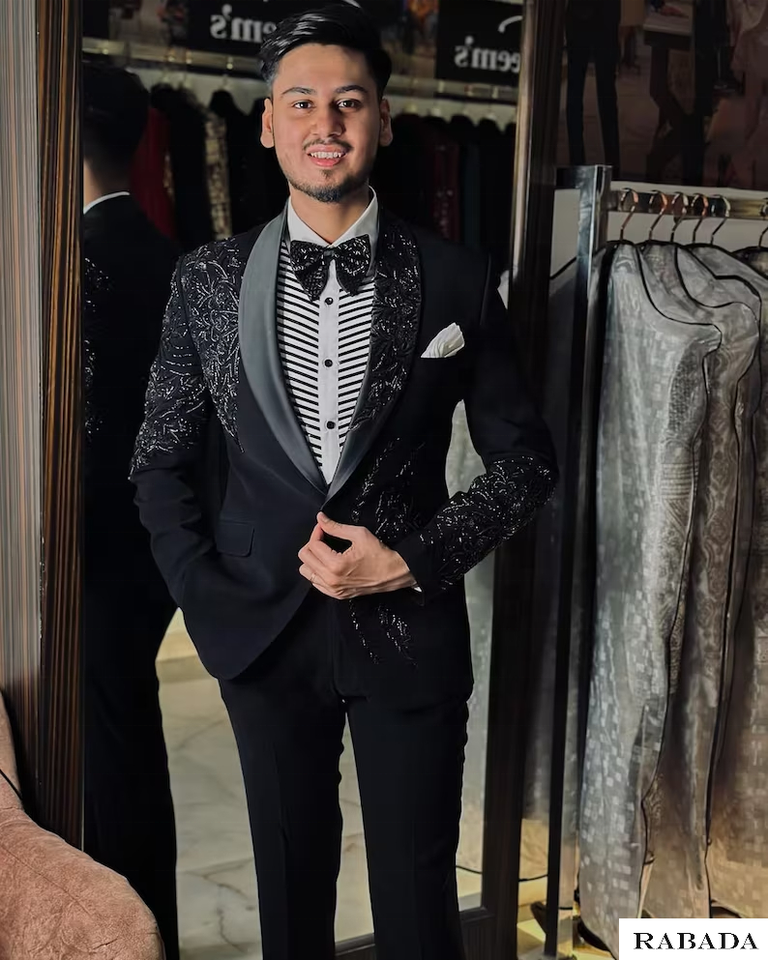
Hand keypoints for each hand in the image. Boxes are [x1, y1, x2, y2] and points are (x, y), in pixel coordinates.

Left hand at [298, 513, 416, 599]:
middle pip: (305, 558)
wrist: (393, 573)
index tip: (324, 527)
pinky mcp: (336, 595)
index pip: (313, 545)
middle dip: (312, 544)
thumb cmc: (379, 554)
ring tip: (325, 551)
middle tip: (324, 538)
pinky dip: (317, 571)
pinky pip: (314, 582)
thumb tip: (320, 518)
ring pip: (306, 571)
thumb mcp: (359, 534)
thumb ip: (335, 527)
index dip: (317, 531)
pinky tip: (328, 564)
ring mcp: (333, 589)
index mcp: (336, 565)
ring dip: (312, 558)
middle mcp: (331, 580)